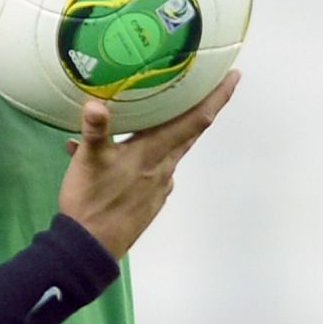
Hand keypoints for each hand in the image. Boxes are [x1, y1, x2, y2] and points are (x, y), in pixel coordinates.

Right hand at [57, 70, 240, 259]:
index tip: (234, 77)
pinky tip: (116, 157)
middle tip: (206, 84)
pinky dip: (142, 155)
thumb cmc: (92, 201)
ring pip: (169, 150)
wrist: (91, 246)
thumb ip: (94, 131)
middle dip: (201, 107)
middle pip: (189, 132)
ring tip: (149, 117)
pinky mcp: (150, 200)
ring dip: (167, 131)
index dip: (216, 98)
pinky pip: (153, 168)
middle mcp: (163, 168)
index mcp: (153, 153)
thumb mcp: (88, 162)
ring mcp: (159, 186)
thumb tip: (95, 104)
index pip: (194, 121)